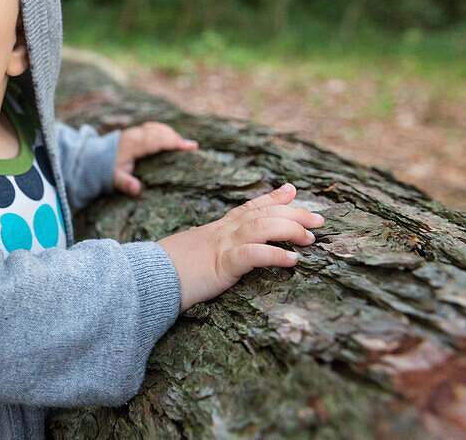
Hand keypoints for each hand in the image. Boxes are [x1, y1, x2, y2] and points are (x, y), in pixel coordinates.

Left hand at [113, 122, 197, 195]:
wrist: (94, 157)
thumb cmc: (107, 169)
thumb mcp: (115, 178)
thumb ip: (125, 183)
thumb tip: (137, 189)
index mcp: (133, 145)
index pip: (158, 140)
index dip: (174, 142)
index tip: (190, 146)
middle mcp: (136, 135)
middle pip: (160, 132)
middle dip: (176, 138)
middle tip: (192, 147)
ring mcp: (136, 132)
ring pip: (158, 128)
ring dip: (171, 134)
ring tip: (184, 144)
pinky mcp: (136, 132)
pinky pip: (154, 128)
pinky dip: (164, 132)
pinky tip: (172, 139)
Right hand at [156, 184, 324, 312]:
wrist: (148, 276)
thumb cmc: (166, 269)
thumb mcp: (190, 253)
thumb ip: (204, 247)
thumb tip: (208, 250)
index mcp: (215, 230)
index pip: (248, 208)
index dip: (271, 198)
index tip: (290, 190)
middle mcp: (221, 232)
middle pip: (261, 214)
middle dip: (292, 212)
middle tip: (318, 217)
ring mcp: (221, 246)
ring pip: (261, 227)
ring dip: (290, 229)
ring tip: (310, 237)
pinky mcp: (221, 265)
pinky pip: (252, 255)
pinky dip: (275, 255)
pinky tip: (292, 260)